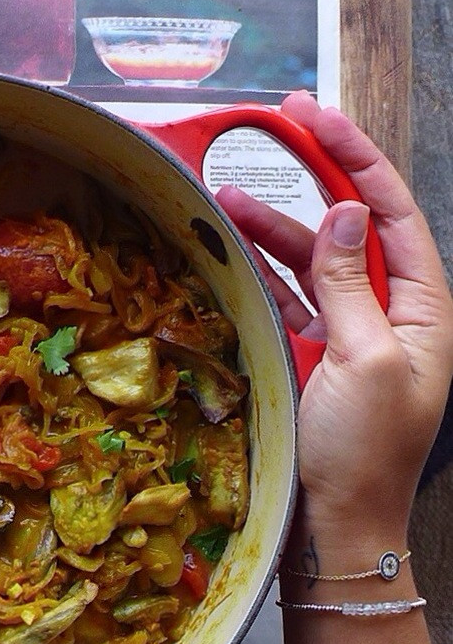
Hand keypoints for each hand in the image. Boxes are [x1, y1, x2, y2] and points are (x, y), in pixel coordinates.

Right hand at [217, 91, 452, 554]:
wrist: (337, 526)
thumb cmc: (365, 455)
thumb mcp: (367, 362)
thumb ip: (354, 286)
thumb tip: (346, 213)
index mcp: (422, 307)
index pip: (392, 211)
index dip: (355, 157)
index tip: (313, 116)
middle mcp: (386, 310)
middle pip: (349, 224)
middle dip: (312, 176)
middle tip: (272, 127)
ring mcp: (345, 332)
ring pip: (309, 259)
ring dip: (269, 227)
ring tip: (221, 199)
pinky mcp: (309, 354)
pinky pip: (286, 298)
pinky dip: (258, 273)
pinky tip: (230, 254)